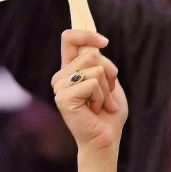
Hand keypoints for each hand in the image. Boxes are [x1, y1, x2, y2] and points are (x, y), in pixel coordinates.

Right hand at [52, 30, 127, 155]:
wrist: (107, 137)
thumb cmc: (109, 110)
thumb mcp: (108, 79)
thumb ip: (99, 62)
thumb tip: (95, 45)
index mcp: (71, 68)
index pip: (69, 39)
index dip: (86, 34)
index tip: (105, 42)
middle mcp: (61, 76)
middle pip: (92, 54)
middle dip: (110, 73)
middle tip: (108, 92)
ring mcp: (60, 87)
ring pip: (96, 69)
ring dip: (107, 87)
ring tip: (101, 103)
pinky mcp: (63, 98)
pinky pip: (92, 84)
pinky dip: (102, 97)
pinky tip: (95, 109)